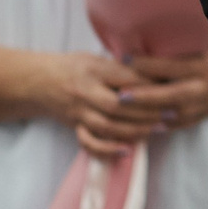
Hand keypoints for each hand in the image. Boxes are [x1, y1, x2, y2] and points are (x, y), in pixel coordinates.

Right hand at [29, 51, 207, 157]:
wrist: (36, 82)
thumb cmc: (73, 66)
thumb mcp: (96, 58)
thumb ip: (121, 67)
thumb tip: (156, 72)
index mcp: (93, 71)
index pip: (125, 79)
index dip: (149, 86)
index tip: (171, 88)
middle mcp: (85, 93)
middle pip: (118, 106)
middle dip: (147, 111)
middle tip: (171, 114)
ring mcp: (78, 112)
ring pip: (107, 126)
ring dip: (134, 130)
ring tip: (158, 130)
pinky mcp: (74, 126)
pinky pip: (88, 142)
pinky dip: (107, 148)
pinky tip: (126, 150)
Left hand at [126, 51, 207, 131]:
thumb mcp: (205, 46)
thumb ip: (180, 49)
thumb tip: (145, 41)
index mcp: (206, 66)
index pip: (171, 66)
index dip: (146, 64)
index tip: (123, 59)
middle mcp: (207, 87)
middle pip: (170, 95)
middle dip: (143, 96)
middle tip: (120, 96)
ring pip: (174, 114)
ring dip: (148, 115)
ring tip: (126, 114)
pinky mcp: (207, 115)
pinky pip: (180, 124)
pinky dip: (161, 125)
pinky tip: (144, 124)